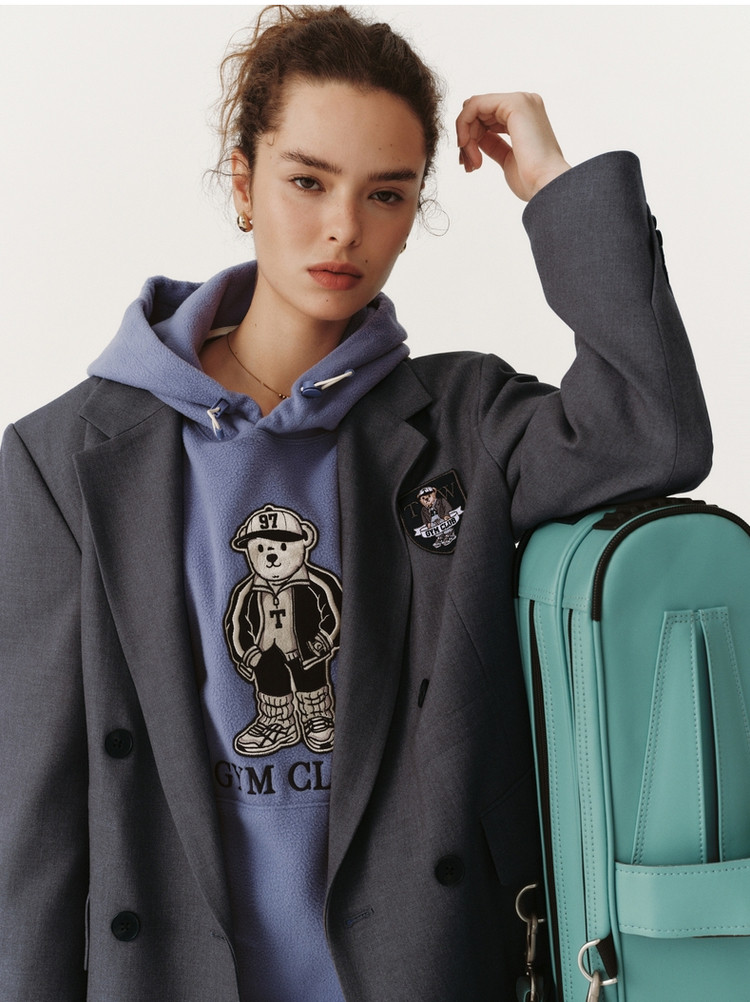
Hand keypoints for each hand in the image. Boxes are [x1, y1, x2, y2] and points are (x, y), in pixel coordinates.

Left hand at [456, 92, 570, 200]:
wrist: (546, 185)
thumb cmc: (531, 180)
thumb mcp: (507, 158)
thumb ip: (493, 144)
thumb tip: (476, 139)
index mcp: (526, 117)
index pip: (488, 118)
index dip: (471, 139)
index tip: (469, 163)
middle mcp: (525, 104)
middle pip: (480, 112)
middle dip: (467, 139)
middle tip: (467, 164)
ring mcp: (521, 101)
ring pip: (475, 108)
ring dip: (465, 136)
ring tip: (472, 162)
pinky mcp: (514, 103)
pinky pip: (475, 104)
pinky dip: (464, 124)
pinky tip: (466, 145)